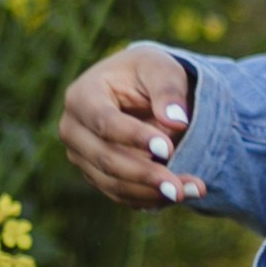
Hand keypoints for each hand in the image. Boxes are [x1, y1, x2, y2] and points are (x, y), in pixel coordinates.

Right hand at [59, 44, 205, 207]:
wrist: (140, 89)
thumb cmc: (148, 73)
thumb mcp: (161, 68)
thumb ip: (168, 90)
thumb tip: (176, 121)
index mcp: (82, 95)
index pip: (104, 122)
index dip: (134, 137)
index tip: (167, 148)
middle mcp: (73, 129)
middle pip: (105, 158)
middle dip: (144, 174)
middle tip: (179, 187)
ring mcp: (81, 156)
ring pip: (112, 183)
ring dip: (151, 193)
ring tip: (191, 191)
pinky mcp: (95, 175)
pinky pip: (121, 195)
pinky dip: (150, 198)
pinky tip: (180, 194)